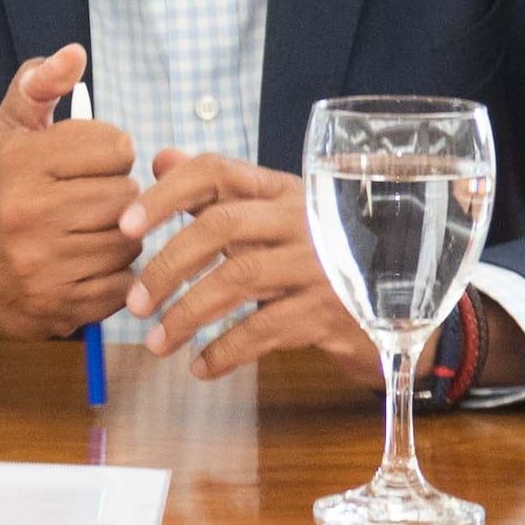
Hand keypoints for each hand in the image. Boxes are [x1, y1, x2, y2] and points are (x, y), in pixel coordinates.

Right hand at [0, 46, 140, 342]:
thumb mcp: (4, 132)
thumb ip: (39, 86)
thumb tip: (75, 53)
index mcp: (20, 164)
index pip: (116, 146)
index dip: (105, 152)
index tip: (83, 163)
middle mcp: (30, 215)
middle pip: (127, 195)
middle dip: (113, 194)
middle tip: (86, 199)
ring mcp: (46, 266)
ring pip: (130, 241)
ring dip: (116, 235)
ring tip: (86, 231)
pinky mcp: (60, 306)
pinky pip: (124, 284)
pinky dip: (113, 275)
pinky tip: (85, 263)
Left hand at [119, 150, 373, 377]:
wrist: (401, 304)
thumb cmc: (318, 254)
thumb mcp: (275, 216)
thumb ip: (218, 191)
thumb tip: (161, 157)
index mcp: (281, 190)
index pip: (216, 171)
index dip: (164, 194)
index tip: (124, 226)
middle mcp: (303, 220)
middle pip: (220, 226)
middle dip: (167, 265)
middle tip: (134, 302)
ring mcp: (321, 264)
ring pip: (238, 280)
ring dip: (187, 315)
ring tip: (156, 343)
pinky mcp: (332, 311)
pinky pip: (266, 331)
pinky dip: (226, 352)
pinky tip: (200, 367)